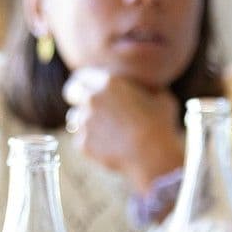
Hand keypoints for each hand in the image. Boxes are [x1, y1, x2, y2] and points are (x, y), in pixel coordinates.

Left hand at [64, 68, 183, 192]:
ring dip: (85, 122)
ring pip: (75, 119)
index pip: (83, 75)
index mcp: (109, 82)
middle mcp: (91, 98)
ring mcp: (84, 122)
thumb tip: (147, 91)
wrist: (152, 156)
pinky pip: (82, 141)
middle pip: (70, 92)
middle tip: (84, 105)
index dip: (85, 82)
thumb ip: (146, 91)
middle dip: (75, 96)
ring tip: (105, 132)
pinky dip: (91, 144)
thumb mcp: (161, 99)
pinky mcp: (82, 143)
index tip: (88, 88)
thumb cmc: (160, 126)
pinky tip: (108, 148)